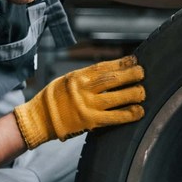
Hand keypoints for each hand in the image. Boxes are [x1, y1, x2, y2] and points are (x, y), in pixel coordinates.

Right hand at [13, 55, 145, 148]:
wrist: (38, 120)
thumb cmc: (52, 100)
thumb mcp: (65, 81)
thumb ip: (84, 78)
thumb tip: (107, 72)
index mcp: (76, 77)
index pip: (103, 67)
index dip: (121, 63)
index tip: (134, 59)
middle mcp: (82, 89)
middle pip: (111, 79)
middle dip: (129, 75)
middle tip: (142, 72)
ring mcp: (86, 106)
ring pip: (115, 97)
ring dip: (132, 94)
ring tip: (143, 92)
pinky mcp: (89, 122)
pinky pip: (113, 117)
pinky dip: (127, 114)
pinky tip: (138, 112)